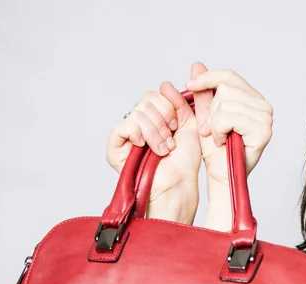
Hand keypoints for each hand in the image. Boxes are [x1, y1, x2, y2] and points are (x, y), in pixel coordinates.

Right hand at [105, 81, 209, 221]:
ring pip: (138, 112)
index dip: (170, 108)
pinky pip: (124, 125)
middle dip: (164, 121)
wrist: (179, 184)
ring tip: (163, 149)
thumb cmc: (185, 161)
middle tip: (170, 141)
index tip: (177, 127)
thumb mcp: (190, 124)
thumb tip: (174, 78)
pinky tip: (146, 147)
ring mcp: (125, 135)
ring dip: (156, 132)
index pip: (155, 94)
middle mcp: (137, 123)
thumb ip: (184, 100)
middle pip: (146, 100)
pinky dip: (140, 134)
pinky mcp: (115, 148)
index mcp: (153, 116)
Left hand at [185, 65, 273, 185]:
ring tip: (217, 138)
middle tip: (210, 130)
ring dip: (214, 123)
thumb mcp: (205, 116)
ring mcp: (266, 118)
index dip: (207, 78)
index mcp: (253, 99)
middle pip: (226, 88)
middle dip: (211, 110)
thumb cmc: (216, 151)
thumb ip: (204, 92)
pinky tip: (223, 142)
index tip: (189, 86)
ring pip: (225, 103)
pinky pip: (229, 117)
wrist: (221, 176)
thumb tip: (197, 64)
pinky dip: (219, 130)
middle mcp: (264, 106)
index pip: (229, 76)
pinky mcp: (263, 130)